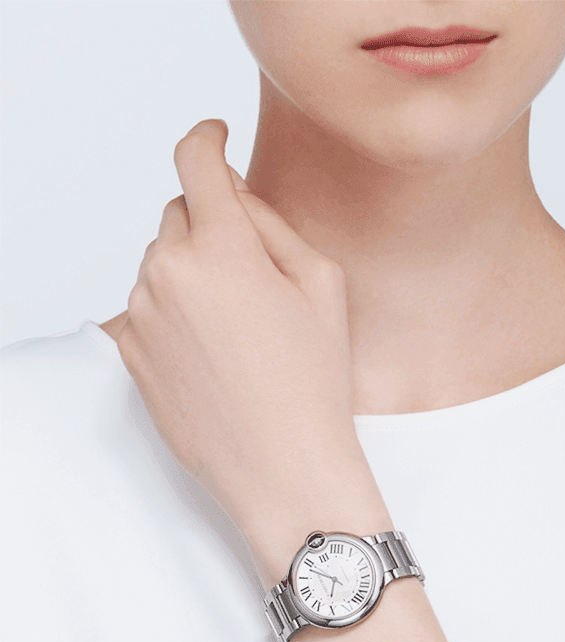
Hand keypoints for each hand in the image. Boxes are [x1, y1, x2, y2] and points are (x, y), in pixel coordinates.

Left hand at [116, 120, 387, 579]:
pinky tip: (214, 354)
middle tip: (258, 280)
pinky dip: (174, 313)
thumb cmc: (313, 386)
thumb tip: (232, 193)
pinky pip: (146, 306)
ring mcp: (139, 314)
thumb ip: (272, 221)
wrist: (282, 468)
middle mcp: (167, 273)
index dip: (206, 139)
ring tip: (241, 332)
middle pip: (178, 214)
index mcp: (221, 249)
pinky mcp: (127, 352)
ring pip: (160, 263)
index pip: (196, 160)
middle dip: (212, 228)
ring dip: (193, 274)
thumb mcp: (323, 286)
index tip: (213, 136)